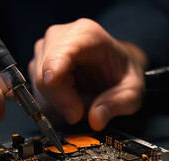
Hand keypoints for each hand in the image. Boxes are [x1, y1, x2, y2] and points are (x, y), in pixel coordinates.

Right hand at [29, 18, 146, 130]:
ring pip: (41, 92)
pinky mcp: (36, 68)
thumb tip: (96, 119)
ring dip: (63, 107)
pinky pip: (39, 98)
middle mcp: (58, 37)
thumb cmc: (121, 72)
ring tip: (85, 100)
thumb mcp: (132, 90)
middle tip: (87, 111)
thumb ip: (118, 103)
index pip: (60, 52)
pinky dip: (57, 108)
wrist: (113, 65)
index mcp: (85, 34)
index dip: (56, 74)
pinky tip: (73, 100)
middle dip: (66, 103)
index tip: (58, 92)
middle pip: (45, 78)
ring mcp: (43, 52)